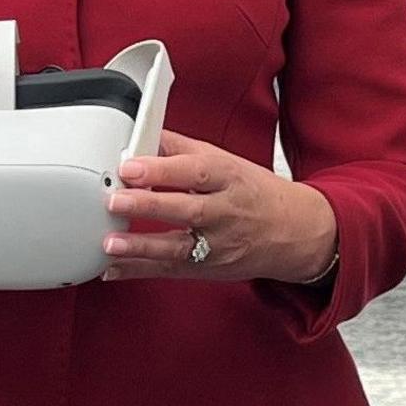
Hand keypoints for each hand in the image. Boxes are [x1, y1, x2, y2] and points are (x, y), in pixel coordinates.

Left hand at [105, 130, 338, 282]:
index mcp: (230, 178)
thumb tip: (144, 134)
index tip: (131, 166)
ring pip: (178, 247)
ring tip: (111, 243)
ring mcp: (219, 244)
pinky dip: (140, 270)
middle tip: (115, 201)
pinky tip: (114, 266)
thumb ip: (181, 149)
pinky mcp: (208, 269)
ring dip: (141, 246)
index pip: (196, 171)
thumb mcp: (227, 161)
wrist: (295, 232)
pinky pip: (170, 271)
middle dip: (148, 206)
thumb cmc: (256, 193)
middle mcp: (226, 212)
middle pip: (187, 209)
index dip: (162, 169)